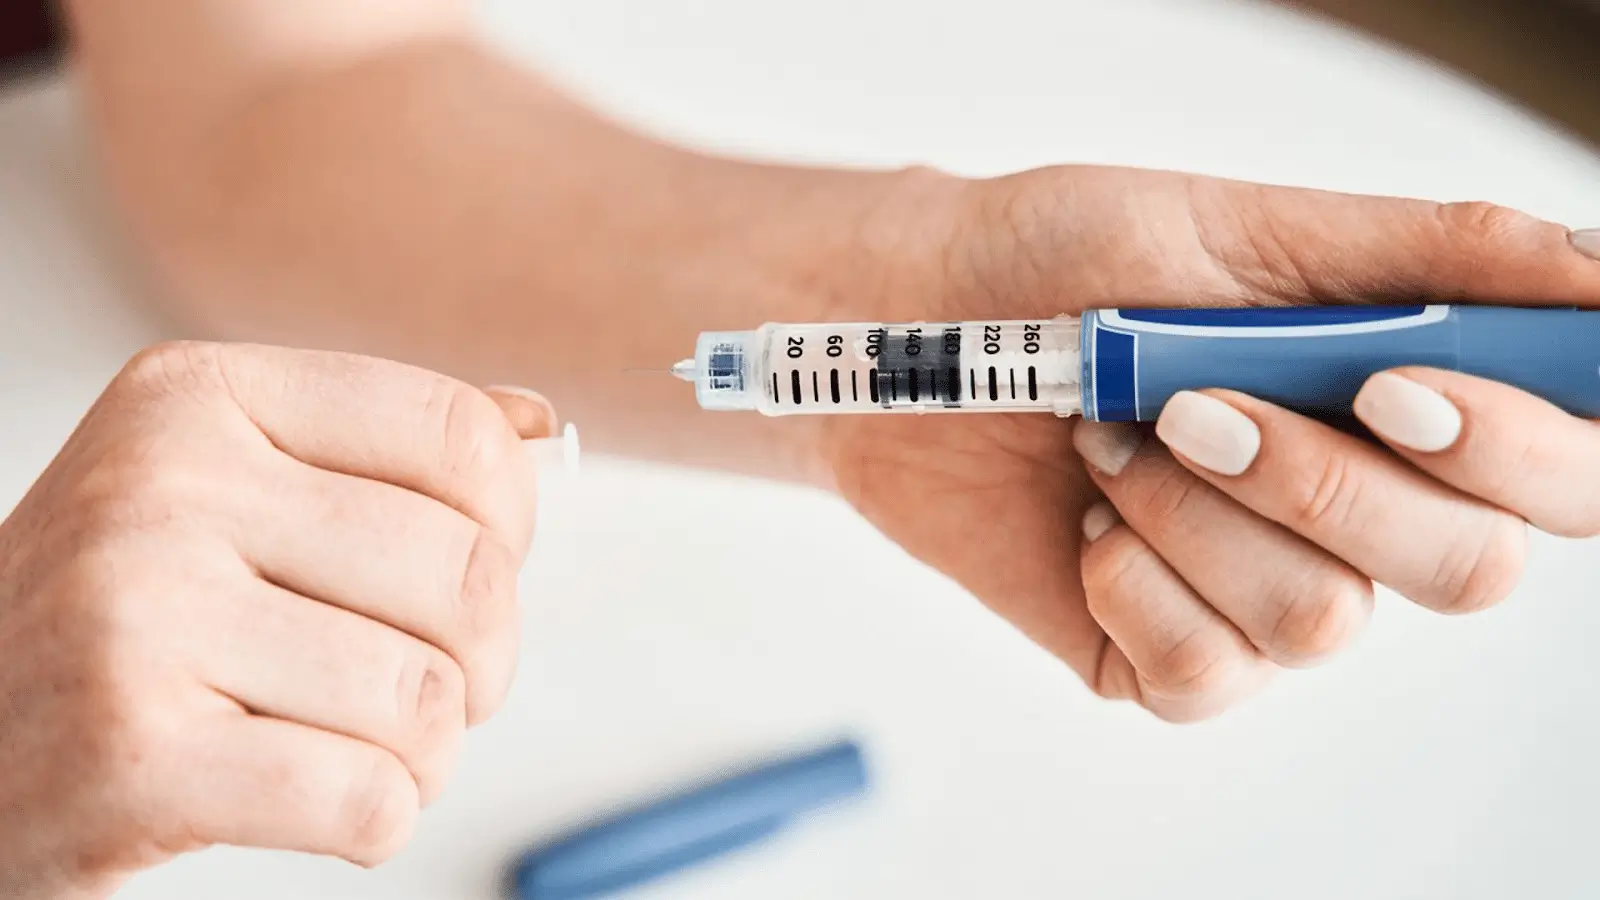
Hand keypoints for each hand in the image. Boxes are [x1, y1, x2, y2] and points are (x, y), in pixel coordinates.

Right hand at [0, 343, 552, 897]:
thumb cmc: (114, 623)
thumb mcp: (220, 492)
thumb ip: (378, 452)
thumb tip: (538, 427)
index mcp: (196, 399)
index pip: (457, 435)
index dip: (512, 524)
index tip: (477, 573)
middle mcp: (160, 487)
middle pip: (464, 573)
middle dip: (480, 661)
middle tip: (428, 688)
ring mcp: (137, 615)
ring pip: (427, 697)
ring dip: (425, 754)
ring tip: (356, 748)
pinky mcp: (132, 754)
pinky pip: (366, 796)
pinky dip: (377, 822)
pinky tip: (324, 806)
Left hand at [821, 166, 1599, 721]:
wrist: (921, 331)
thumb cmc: (1066, 264)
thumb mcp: (1245, 226)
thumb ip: (1425, 253)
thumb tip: (1594, 273)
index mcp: (1407, 405)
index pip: (1565, 475)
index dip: (1523, 449)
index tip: (1403, 388)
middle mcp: (1359, 513)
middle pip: (1471, 568)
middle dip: (1326, 480)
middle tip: (1199, 403)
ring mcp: (1265, 594)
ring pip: (1324, 618)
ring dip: (1200, 515)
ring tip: (1112, 440)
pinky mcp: (1170, 659)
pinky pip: (1208, 671)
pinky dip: (1135, 582)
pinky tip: (1089, 522)